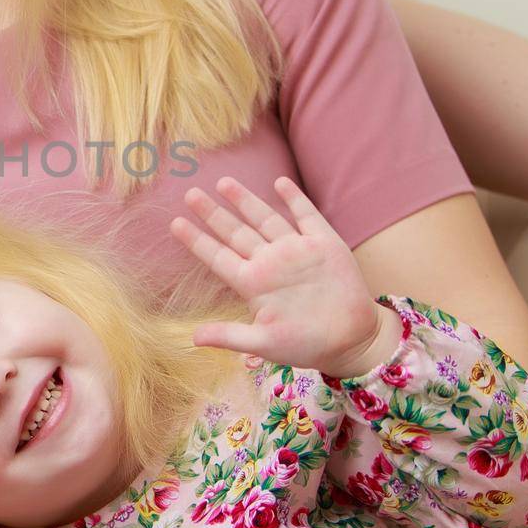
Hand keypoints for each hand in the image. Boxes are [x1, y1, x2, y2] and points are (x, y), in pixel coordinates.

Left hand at [169, 175, 401, 377]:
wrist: (352, 341)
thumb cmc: (305, 344)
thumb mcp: (264, 344)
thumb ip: (229, 337)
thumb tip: (192, 339)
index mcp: (253, 284)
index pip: (218, 257)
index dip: (197, 240)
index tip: (175, 223)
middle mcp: (270, 262)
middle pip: (236, 232)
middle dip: (213, 213)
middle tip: (190, 193)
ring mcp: (296, 251)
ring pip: (265, 218)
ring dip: (246, 200)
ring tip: (224, 183)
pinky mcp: (324, 245)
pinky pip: (306, 216)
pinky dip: (294, 200)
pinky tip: (280, 183)